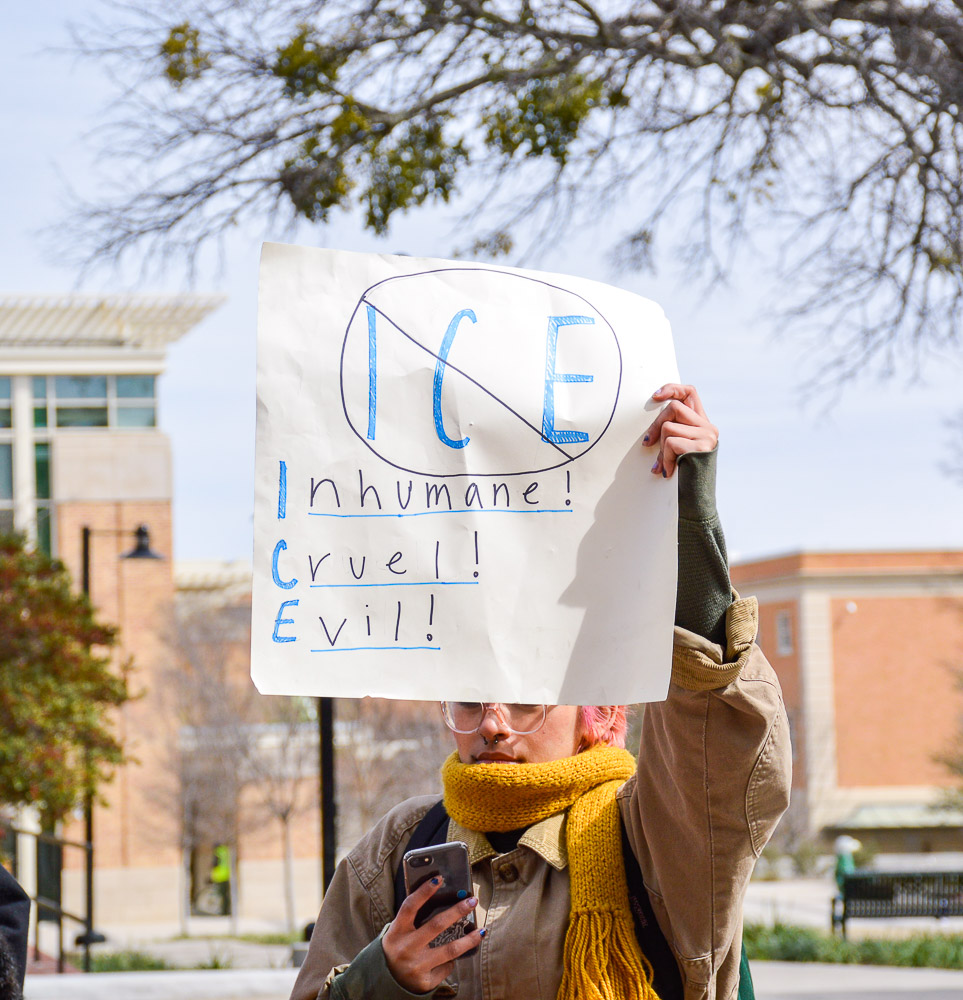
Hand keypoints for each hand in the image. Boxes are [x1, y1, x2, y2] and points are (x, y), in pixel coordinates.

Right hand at [382, 876, 483, 992]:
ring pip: (450, 950)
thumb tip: (441, 896)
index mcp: (397, 931)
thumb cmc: (398, 947)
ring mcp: (416, 966)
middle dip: (457, 911)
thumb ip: (413, 917)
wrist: (387, 981)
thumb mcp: (398, 931)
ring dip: (469, 940)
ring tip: (482, 931)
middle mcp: (406, 948)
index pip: (410, 906)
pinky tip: (453, 958)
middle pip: (436, 925)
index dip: (424, 891)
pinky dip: (451, 960)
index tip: (439, 878)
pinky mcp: (425, 981)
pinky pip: (446, 966)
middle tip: (472, 901)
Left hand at [642, 384, 717, 477]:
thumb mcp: (679, 450)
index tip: (655, 397)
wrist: (698, 499)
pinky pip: (671, 443)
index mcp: (702, 424)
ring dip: (660, 449)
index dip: (672, 389)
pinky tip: (669, 471)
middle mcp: (708, 427)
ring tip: (662, 465)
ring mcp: (707, 436)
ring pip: (668, 427)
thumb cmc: (684, 476)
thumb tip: (650, 430)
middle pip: (674, 408)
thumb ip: (673, 434)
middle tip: (647, 443)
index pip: (690, 393)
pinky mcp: (701, 447)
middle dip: (655, 426)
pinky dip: (665, 458)